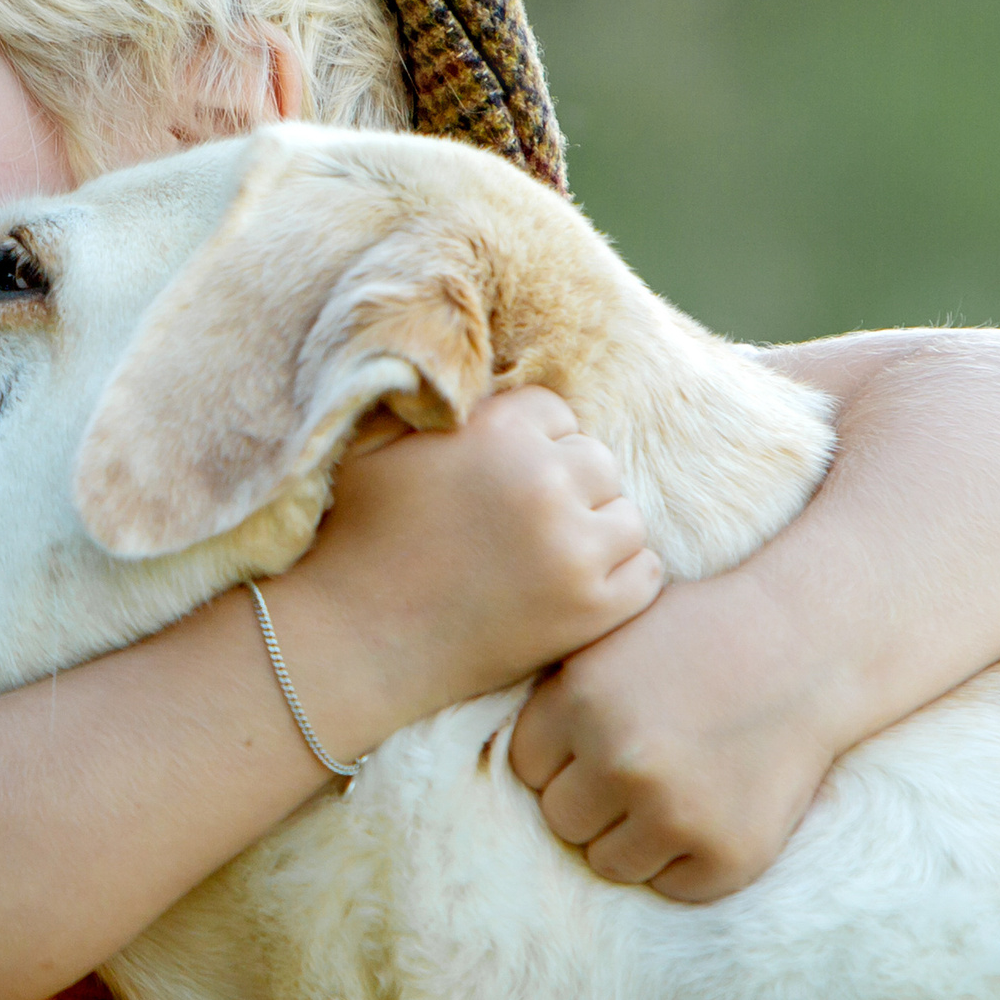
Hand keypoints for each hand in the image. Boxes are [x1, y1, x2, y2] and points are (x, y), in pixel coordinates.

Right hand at [263, 387, 664, 755]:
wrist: (356, 642)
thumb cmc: (357, 539)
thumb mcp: (374, 444)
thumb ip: (425, 396)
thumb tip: (458, 357)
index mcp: (497, 432)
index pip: (556, 413)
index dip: (528, 443)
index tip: (498, 478)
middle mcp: (544, 482)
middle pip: (597, 460)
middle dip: (566, 485)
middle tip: (521, 522)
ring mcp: (574, 550)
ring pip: (626, 517)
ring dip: (595, 532)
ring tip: (544, 557)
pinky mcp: (593, 609)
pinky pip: (644, 573)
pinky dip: (617, 579)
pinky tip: (570, 587)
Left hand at [509, 574, 835, 900]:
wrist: (805, 648)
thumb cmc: (699, 636)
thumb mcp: (610, 640)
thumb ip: (555, 696)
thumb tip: (500, 765)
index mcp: (580, 705)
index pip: (528, 772)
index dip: (561, 759)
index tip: (597, 742)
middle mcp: (621, 761)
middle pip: (561, 821)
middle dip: (591, 800)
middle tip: (639, 768)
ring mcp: (675, 813)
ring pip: (607, 862)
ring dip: (632, 837)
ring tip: (671, 791)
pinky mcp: (727, 854)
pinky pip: (673, 887)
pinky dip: (687, 861)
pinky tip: (711, 809)